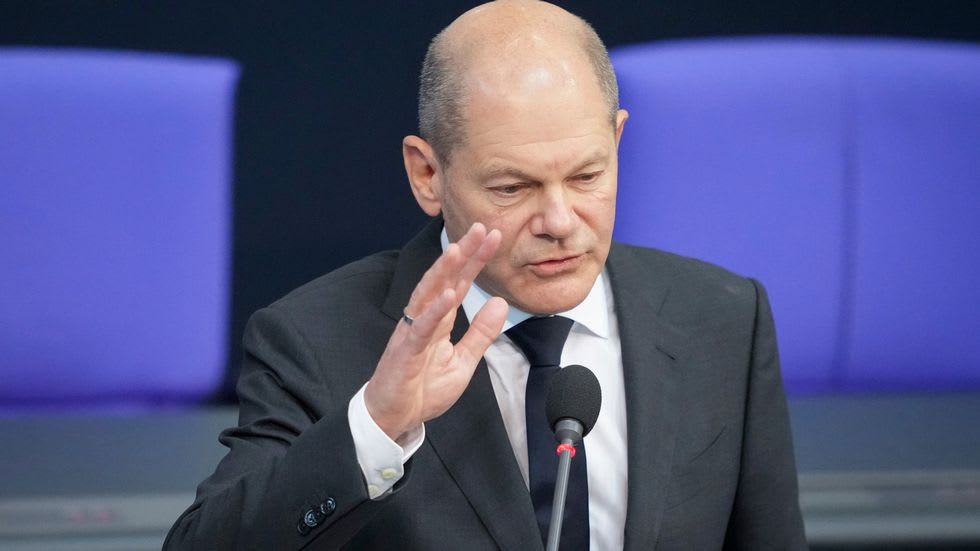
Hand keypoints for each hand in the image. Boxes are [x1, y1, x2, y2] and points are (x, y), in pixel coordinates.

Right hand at [364, 222, 508, 440]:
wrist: (395, 418)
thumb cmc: (423, 388)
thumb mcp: (464, 361)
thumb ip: (481, 333)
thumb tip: (501, 302)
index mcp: (439, 319)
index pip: (460, 282)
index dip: (476, 259)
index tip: (493, 236)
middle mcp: (424, 319)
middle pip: (445, 280)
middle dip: (463, 253)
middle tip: (482, 228)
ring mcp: (413, 333)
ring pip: (428, 296)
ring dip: (443, 272)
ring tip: (459, 249)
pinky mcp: (406, 352)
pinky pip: (421, 329)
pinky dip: (434, 311)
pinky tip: (449, 296)